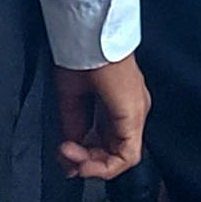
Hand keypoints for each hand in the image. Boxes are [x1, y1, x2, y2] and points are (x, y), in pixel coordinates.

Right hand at [56, 56, 148, 180]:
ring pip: (121, 158)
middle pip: (113, 152)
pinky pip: (127, 156)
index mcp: (118, 102)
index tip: (64, 155)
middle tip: (64, 158)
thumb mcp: (71, 97)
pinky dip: (103, 166)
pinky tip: (82, 161)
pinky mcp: (134, 116)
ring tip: (69, 156)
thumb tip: (71, 151)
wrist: (87, 35)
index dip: (83, 155)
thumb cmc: (79, 54)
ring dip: (91, 165)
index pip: (105, 141)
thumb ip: (74, 126)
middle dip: (85, 162)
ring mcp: (136, 113)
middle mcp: (131, 110)